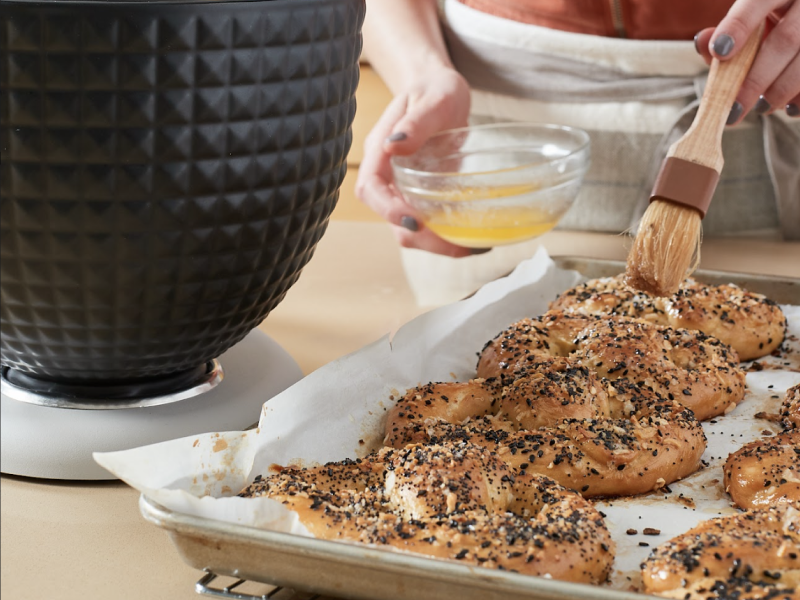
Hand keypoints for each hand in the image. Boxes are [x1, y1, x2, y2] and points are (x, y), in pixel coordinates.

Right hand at [355, 67, 473, 256]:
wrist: (442, 92)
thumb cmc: (435, 89)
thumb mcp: (433, 98)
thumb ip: (416, 121)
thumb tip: (394, 145)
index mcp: (380, 152)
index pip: (371, 189)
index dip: (388, 210)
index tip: (415, 221)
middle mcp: (387, 175)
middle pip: (391, 219)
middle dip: (421, 237)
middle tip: (458, 245)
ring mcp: (403, 189)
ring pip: (409, 229)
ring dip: (435, 243)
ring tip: (470, 247)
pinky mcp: (420, 196)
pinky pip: (427, 224)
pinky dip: (445, 236)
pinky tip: (472, 239)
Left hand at [694, 0, 799, 123]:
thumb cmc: (776, 14)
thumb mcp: (754, 13)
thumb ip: (729, 28)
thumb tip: (703, 43)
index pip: (758, 2)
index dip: (739, 27)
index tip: (719, 53)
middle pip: (787, 40)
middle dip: (757, 80)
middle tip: (734, 109)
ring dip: (782, 91)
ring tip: (762, 107)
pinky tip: (792, 108)